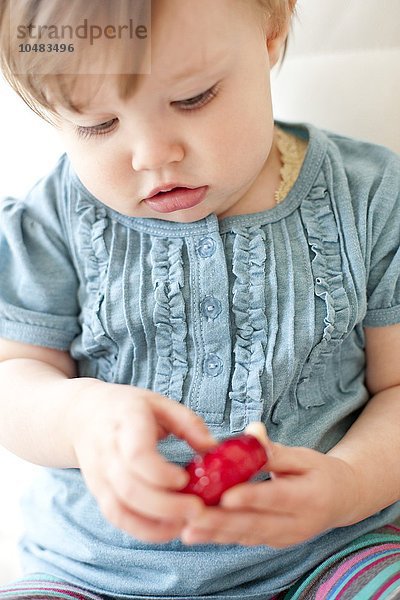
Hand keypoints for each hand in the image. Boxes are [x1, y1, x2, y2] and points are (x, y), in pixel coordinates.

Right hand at [67, 379, 215, 542]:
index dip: (161, 473)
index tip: (185, 480)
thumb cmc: (128, 407)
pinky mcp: (98, 492)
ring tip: (185, 524)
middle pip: (130, 488)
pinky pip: (116, 517)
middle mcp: (107, 451)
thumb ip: (188, 423)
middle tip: (197, 509)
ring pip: (120, 509)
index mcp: (125, 421)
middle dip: (166, 506)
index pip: (137, 454)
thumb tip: (213, 448)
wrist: (82, 414)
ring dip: (153, 524)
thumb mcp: (159, 403)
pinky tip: (167, 529)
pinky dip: (141, 530)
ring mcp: (99, 474)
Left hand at [181, 425, 358, 546]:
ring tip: (188, 530)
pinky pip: (247, 540)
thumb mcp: (304, 456)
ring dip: (216, 535)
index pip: (277, 498)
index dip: (251, 498)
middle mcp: (298, 524)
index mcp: (309, 497)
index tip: (225, 497)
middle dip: (222, 523)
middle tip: (193, 518)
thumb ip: (275, 450)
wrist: (342, 500)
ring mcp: (286, 538)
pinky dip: (222, 538)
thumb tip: (252, 431)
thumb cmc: (320, 472)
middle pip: (257, 524)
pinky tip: (199, 533)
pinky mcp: (275, 543)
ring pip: (248, 536)